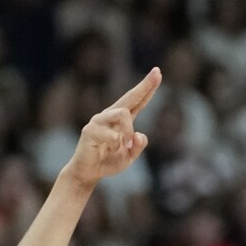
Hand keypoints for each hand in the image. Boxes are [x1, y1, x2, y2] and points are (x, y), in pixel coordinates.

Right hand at [64, 67, 161, 188]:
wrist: (87, 173)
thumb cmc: (108, 162)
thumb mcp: (129, 157)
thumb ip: (137, 146)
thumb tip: (139, 134)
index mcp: (122, 120)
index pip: (137, 101)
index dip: (147, 88)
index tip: (157, 72)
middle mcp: (110, 115)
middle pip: (130, 96)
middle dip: (145, 85)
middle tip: (157, 72)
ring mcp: (99, 120)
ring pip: (123, 113)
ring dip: (128, 131)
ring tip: (122, 146)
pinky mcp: (90, 129)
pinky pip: (112, 133)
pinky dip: (116, 145)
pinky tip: (109, 150)